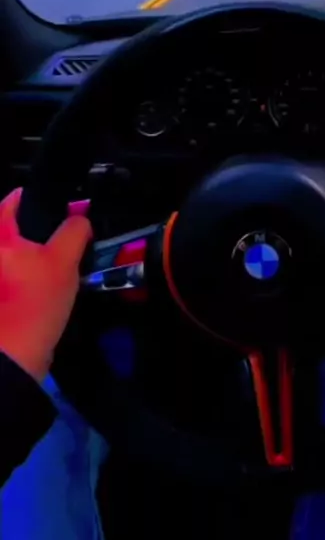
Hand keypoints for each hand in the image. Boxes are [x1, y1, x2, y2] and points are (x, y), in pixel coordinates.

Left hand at [0, 188, 91, 381]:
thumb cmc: (34, 304)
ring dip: (34, 260)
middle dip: (40, 235)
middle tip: (63, 245)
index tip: (64, 212)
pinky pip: (13, 277)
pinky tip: (42, 294)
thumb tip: (80, 218)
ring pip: (16, 256)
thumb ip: (74, 231)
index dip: (42, 201)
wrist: (10, 359)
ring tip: (55, 273)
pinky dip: (28, 280)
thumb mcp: (65, 261)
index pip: (15, 199)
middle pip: (17, 230)